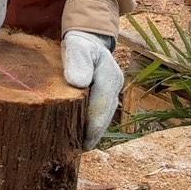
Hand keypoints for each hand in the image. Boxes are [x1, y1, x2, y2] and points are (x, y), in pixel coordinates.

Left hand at [62, 30, 123, 149]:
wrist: (88, 38)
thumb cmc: (79, 43)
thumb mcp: (76, 46)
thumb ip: (77, 61)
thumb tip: (77, 83)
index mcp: (109, 75)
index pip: (102, 106)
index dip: (93, 126)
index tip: (83, 143)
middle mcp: (115, 84)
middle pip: (105, 115)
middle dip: (94, 134)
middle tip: (78, 151)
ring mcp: (113, 89)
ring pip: (105, 116)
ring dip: (94, 132)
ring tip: (79, 147)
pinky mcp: (108, 93)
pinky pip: (102, 112)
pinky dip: (93, 124)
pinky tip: (82, 134)